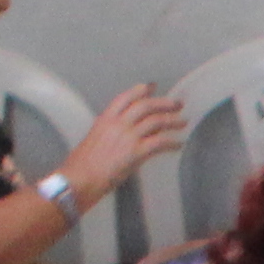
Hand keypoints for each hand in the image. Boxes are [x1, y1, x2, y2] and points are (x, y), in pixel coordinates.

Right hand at [64, 83, 186, 199]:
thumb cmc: (84, 163)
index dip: (140, 90)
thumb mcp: (97, 138)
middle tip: (177, 104)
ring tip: (182, 122)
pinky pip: (160, 142)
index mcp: (105, 119)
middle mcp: (117, 124)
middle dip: (164, 103)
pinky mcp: (136, 152)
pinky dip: (172, 142)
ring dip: (172, 121)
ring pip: (156, 121)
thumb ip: (114, 131)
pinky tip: (179, 144)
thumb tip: (137, 129)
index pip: (125, 98)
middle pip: (145, 106)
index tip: (152, 86)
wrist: (80, 177)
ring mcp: (128, 137)